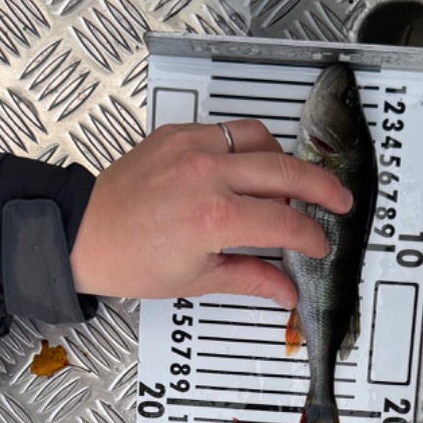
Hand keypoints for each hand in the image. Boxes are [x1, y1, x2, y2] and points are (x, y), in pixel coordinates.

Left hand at [69, 119, 351, 307]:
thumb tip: (286, 291)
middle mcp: (206, 175)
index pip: (285, 221)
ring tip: (290, 185)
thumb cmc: (130, 261)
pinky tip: (246, 171)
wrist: (84, 234)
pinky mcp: (177, 134)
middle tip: (339, 200)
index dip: (310, 236)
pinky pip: (227, 131)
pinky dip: (246, 149)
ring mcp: (191, 148)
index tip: (318, 244)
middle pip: (287, 171)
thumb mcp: (196, 280)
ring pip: (261, 140)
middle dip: (322, 187)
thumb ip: (250, 278)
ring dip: (284, 161)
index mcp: (213, 218)